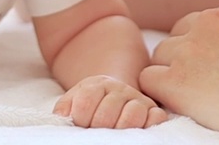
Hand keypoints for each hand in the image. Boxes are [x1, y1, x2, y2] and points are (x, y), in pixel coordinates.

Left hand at [54, 74, 168, 128]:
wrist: (116, 95)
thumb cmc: (92, 104)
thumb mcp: (74, 100)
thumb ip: (64, 107)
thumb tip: (62, 117)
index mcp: (98, 84)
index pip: (85, 103)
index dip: (79, 118)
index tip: (79, 123)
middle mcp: (121, 89)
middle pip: (106, 114)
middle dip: (97, 127)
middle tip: (95, 130)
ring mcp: (139, 100)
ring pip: (132, 116)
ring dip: (119, 130)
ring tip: (112, 133)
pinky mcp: (155, 111)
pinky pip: (157, 119)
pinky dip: (147, 127)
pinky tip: (134, 132)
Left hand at [140, 0, 218, 144]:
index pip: (209, 19)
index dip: (212, 44)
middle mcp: (214, 18)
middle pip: (183, 31)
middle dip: (189, 55)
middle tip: (208, 83)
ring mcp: (192, 47)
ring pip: (163, 54)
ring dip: (174, 72)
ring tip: (198, 96)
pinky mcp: (175, 78)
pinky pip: (149, 79)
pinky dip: (160, 92)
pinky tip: (181, 103)